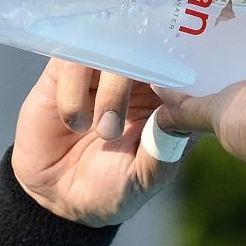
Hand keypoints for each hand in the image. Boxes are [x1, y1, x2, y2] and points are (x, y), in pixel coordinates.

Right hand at [11, 58, 189, 225]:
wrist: (58, 197)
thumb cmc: (113, 186)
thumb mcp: (148, 176)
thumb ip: (167, 146)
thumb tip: (179, 109)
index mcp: (166, 99)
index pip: (185, 67)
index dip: (187, 67)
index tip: (180, 86)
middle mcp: (137, 80)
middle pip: (152, 48)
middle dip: (149, 74)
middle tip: (143, 108)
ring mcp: (101, 74)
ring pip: (114, 50)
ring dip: (113, 93)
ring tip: (106, 132)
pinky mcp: (65, 74)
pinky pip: (73, 62)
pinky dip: (75, 95)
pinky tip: (76, 124)